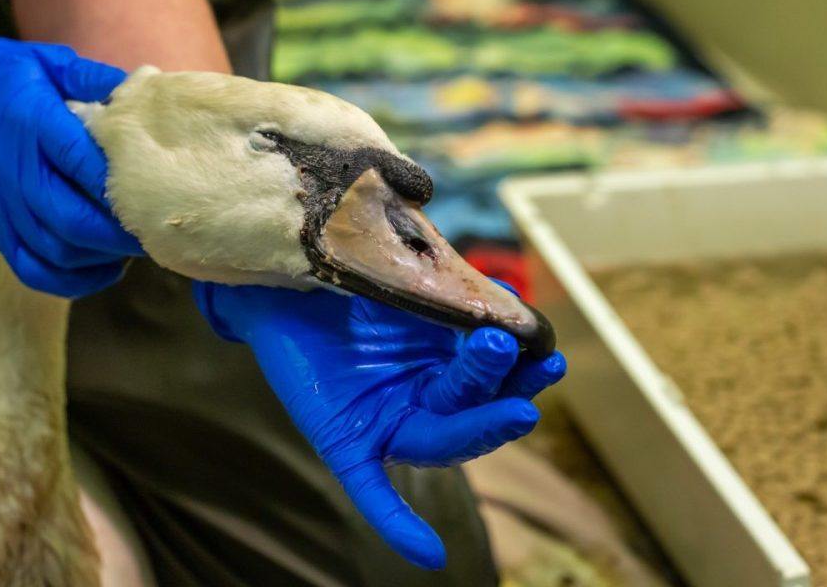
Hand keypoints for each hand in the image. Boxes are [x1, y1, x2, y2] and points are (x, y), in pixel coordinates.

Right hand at [0, 29, 142, 295]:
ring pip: (57, 250)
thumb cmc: (7, 78)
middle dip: (120, 231)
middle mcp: (14, 171)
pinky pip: (34, 270)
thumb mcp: (50, 63)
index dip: (120, 181)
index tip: (157, 186)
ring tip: (136, 243)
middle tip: (156, 226)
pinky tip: (106, 267)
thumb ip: (95, 79)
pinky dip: (74, 279)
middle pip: (71, 219)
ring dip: (103, 255)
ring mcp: (2, 207)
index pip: (80, 161)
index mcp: (32, 124)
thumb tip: (147, 93)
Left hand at [193, 281, 566, 569]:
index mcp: (443, 368)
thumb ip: (456, 299)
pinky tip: (429, 554)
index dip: (522, 370)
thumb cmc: (349, 277)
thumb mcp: (411, 284)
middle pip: (472, 410)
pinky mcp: (343, 442)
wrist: (281, 271)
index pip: (493, 379)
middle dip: (503, 389)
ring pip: (438, 443)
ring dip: (479, 431)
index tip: (545, 348)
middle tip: (533, 362)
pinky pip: (371, 490)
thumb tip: (510, 302)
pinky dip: (398, 523)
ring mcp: (384, 424)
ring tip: (517, 410)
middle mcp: (420, 402)